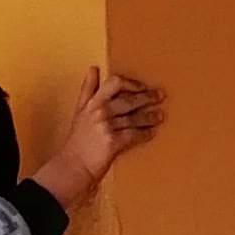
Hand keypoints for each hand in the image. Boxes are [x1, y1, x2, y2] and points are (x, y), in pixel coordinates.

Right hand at [32, 65, 165, 209]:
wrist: (74, 165)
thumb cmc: (78, 140)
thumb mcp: (80, 110)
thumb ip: (88, 89)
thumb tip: (93, 68)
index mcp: (92, 102)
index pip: (114, 83)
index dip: (131, 83)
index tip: (142, 86)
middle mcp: (99, 111)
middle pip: (129, 100)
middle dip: (147, 97)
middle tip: (160, 96)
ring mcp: (106, 126)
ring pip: (134, 118)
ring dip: (149, 117)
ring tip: (160, 116)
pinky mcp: (113, 141)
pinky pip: (134, 134)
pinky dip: (145, 134)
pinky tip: (151, 133)